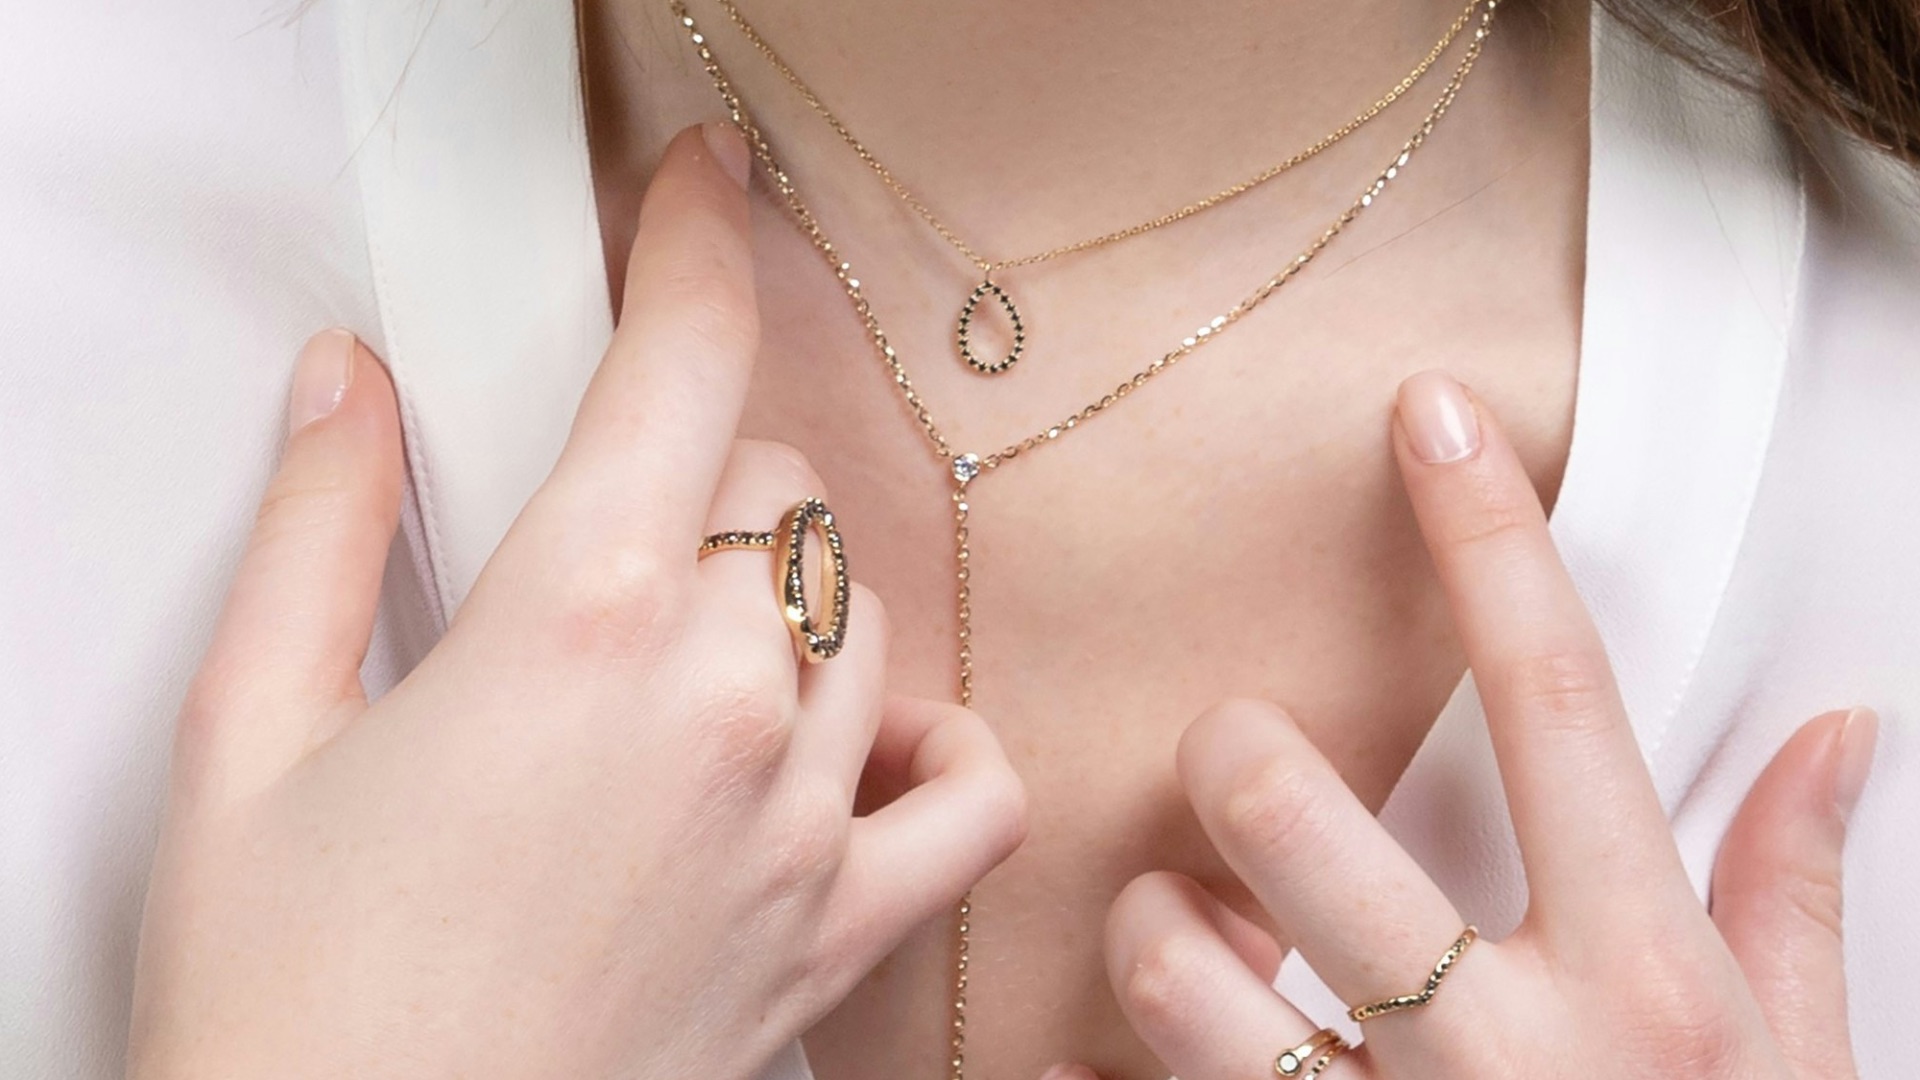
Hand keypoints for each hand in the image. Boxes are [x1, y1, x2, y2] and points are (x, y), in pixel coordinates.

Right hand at [127, 123, 1025, 1079]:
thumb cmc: (292, 1008)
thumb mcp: (246, 739)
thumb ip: (318, 533)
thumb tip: (351, 394)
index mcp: (577, 626)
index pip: (682, 365)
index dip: (697, 244)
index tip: (703, 187)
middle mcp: (723, 706)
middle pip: (779, 489)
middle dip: (697, 478)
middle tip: (603, 538)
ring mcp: (799, 821)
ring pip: (862, 615)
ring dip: (786, 601)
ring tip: (678, 660)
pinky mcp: (838, 932)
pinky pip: (974, 796)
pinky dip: (936, 750)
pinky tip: (858, 750)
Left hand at [1075, 371, 1873, 1079]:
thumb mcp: (1800, 1070)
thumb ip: (1800, 896)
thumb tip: (1843, 734)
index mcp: (1645, 980)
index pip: (1560, 702)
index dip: (1490, 540)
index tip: (1424, 411)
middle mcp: (1510, 1050)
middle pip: (1294, 817)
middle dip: (1236, 763)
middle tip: (1237, 771)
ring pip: (1178, 972)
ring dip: (1155, 935)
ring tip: (1186, 942)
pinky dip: (1104, 1076)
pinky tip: (1117, 1062)